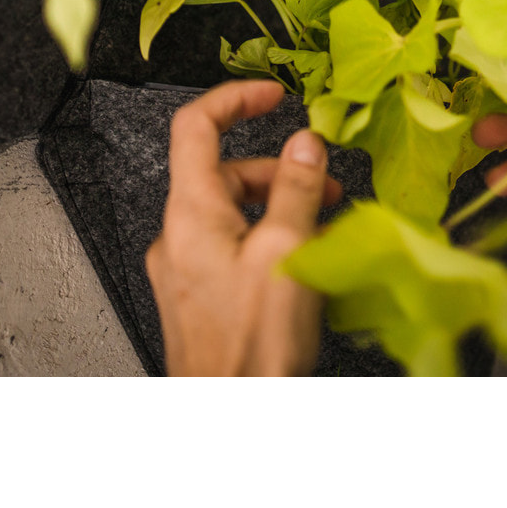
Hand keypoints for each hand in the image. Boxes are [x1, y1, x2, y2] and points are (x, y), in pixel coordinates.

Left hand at [146, 80, 342, 375]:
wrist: (233, 412)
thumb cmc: (251, 345)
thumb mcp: (287, 252)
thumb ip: (296, 189)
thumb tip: (305, 143)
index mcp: (192, 213)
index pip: (196, 126)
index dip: (235, 98)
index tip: (272, 95)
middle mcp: (180, 235)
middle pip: (228, 172)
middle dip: (282, 170)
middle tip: (326, 184)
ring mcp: (187, 267)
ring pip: (236, 210)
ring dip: (283, 206)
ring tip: (325, 224)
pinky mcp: (201, 295)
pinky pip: (236, 246)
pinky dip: (272, 238)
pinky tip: (305, 257)